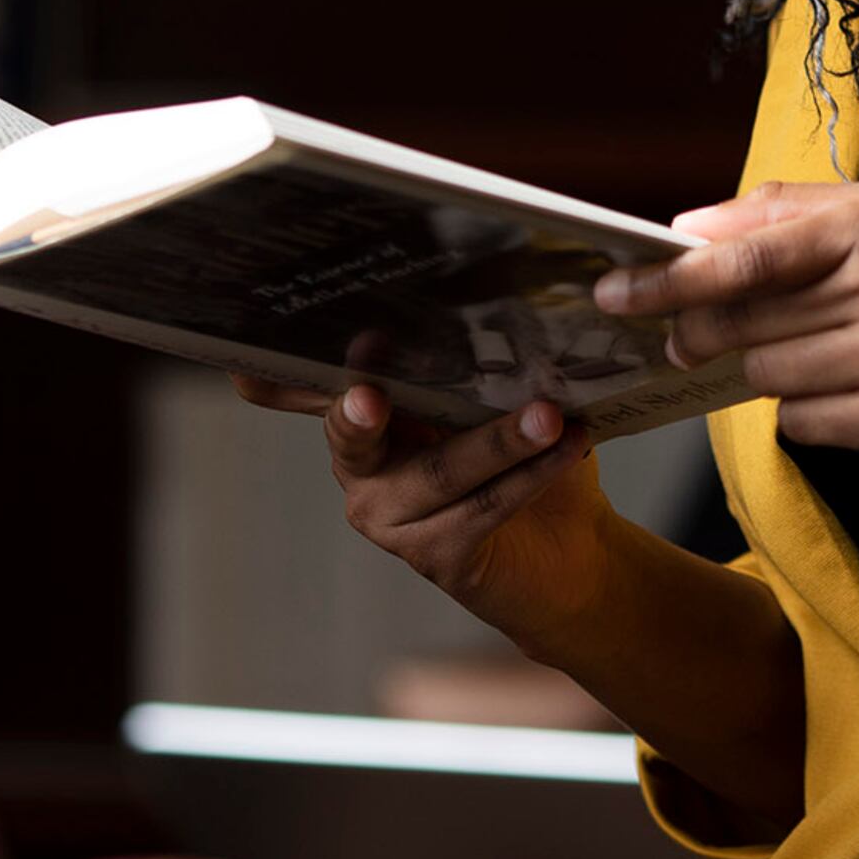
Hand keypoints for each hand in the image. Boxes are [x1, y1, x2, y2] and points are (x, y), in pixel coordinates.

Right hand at [229, 374, 615, 641]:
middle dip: (358, 412)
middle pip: (355, 433)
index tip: (306, 344)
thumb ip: (474, 361)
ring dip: (498, 441)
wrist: (570, 547)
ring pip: (439, 472)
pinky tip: (566, 447)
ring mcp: (391, 518)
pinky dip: (529, 475)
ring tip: (547, 415)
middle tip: (368, 392)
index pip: (314, 387)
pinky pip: (481, 508)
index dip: (287, 376)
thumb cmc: (525, 454)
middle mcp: (363, 468)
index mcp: (367, 414)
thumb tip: (499, 302)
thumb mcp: (496, 397)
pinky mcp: (435, 556)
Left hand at [594, 180, 858, 476]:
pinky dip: (809, 411)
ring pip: (767, 373)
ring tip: (822, 354)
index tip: (614, 288)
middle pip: (743, 319)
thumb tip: (692, 227)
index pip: (745, 253)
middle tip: (681, 337)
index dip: (669, 277)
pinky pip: (802, 421)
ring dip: (770, 369)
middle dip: (700, 331)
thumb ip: (798, 214)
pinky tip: (855, 393)